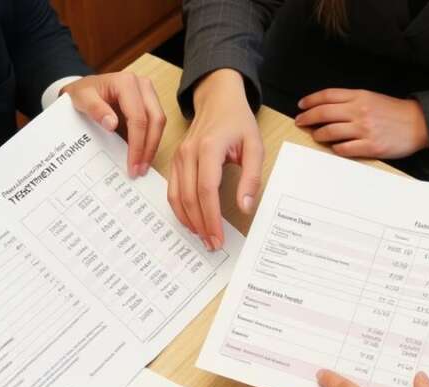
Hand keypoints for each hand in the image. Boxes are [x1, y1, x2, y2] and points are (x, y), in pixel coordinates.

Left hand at [63, 72, 165, 178]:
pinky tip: (142, 157)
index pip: (138, 117)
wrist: (85, 89)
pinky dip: (150, 142)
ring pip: (159, 123)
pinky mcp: (149, 104)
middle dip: (149, 148)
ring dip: (152, 147)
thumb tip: (112, 124)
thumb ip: (95, 109)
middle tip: (140, 170)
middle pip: (155, 119)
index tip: (132, 164)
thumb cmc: (83, 92)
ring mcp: (148, 94)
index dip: (137, 144)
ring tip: (142, 167)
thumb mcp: (81, 98)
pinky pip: (155, 125)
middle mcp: (142, 86)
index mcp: (127, 83)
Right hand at [169, 68, 263, 250]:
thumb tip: (245, 206)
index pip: (207, 191)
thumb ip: (251, 177)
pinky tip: (191, 221)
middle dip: (201, 225)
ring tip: (202, 237)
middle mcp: (189, 153)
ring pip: (178, 196)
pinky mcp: (175, 161)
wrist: (218, 99)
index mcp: (208, 148)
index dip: (212, 218)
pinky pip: (173, 190)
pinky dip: (180, 209)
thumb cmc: (238, 122)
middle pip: (190, 198)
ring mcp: (179, 157)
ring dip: (188, 220)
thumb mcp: (255, 146)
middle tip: (212, 244)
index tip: (219, 237)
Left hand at [295, 89, 428, 158]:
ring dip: (318, 134)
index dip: (311, 100)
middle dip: (307, 118)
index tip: (302, 106)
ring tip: (315, 135)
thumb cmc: (395, 112)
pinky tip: (334, 147)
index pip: (328, 96)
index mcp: (360, 96)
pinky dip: (335, 148)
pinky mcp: (370, 147)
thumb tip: (327, 108)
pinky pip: (344, 149)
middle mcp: (360, 111)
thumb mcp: (372, 98)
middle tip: (301, 121)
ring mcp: (364, 130)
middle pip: (324, 113)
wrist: (419, 124)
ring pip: (330, 132)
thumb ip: (351, 101)